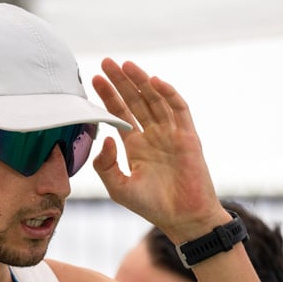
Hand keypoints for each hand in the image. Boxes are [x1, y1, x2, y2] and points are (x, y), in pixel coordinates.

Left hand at [90, 58, 224, 241]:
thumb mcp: (119, 187)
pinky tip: (155, 82)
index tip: (94, 79)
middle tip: (107, 62)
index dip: (108, 96)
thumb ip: (105, 165)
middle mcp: (153, 135)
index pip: (120, 114)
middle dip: (121, 82)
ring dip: (141, 82)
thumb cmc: (152, 206)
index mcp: (136, 146)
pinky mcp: (188, 136)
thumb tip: (105, 138)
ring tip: (126, 65)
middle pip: (135, 101)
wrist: (183, 219)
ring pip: (155, 100)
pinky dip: (169, 94)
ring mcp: (171, 134)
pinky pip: (179, 110)